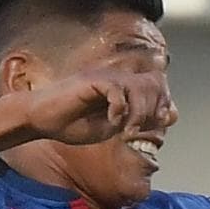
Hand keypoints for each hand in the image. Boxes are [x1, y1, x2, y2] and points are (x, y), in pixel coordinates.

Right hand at [12, 66, 164, 147]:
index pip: (157, 84)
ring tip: (128, 130)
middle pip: (154, 83)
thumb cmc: (71, 124)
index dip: (163, 103)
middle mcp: (117, 79)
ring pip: (138, 86)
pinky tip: (112, 121)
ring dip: (139, 112)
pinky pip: (117, 90)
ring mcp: (104, 78)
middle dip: (154, 109)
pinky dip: (120, 109)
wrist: (41, 120)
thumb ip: (137, 121)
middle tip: (138, 129)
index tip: (156, 123)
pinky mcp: (91, 81)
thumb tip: (168, 116)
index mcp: (123, 89)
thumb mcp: (112, 128)